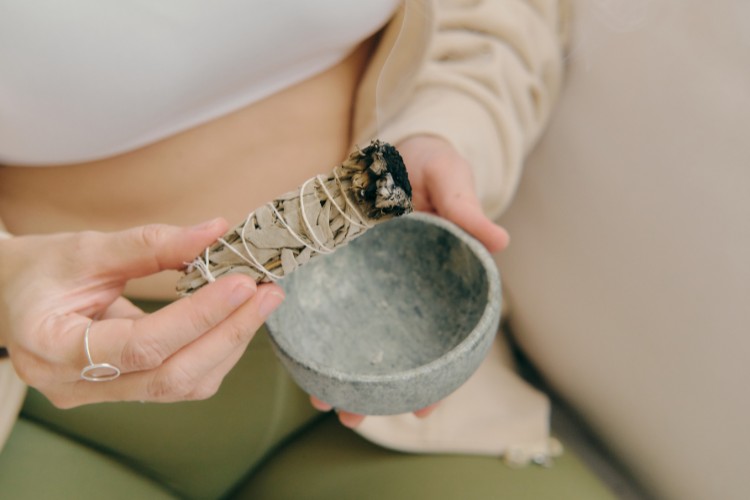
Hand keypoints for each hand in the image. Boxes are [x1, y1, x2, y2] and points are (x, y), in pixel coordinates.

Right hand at [0, 219, 283, 407]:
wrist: (14, 294)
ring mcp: (100, 394)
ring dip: (229, 344)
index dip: (196, 317)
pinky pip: (180, 381)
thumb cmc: (40, 270)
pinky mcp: (124, 390)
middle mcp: (74, 384)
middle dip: (227, 334)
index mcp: (51, 347)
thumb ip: (151, 244)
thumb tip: (215, 231)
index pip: (139, 345)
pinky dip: (215, 351)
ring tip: (261, 302)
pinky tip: (235, 320)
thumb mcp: (87, 248)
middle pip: (170, 376)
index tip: (239, 284)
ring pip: (182, 385)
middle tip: (267, 293)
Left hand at [308, 136, 506, 426]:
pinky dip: (319, 333)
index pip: (444, 339)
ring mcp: (372, 286)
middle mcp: (406, 291)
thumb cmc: (430, 163)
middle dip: (376, 390)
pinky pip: (332, 306)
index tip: (422, 411)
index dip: (437, 378)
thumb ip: (466, 206)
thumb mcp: (449, 177)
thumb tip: (499, 241)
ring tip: (320, 401)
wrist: (394, 147)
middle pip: (397, 351)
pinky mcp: (344, 271)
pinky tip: (301, 355)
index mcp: (441, 279)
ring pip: (360, 338)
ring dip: (342, 372)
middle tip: (352, 418)